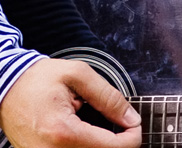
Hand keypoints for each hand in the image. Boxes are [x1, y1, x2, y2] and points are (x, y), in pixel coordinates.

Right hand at [0, 57, 141, 147]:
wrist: (6, 88)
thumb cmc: (38, 79)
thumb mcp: (78, 75)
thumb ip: (108, 97)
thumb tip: (130, 117)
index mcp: (63, 132)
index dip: (132, 136)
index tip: (134, 122)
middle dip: (119, 142)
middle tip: (123, 124)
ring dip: (104, 146)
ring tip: (106, 128)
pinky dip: (88, 146)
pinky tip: (90, 134)